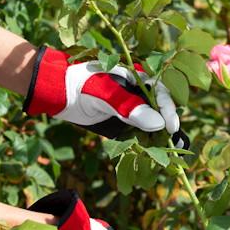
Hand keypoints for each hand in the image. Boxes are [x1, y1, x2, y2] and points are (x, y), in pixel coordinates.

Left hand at [23, 46, 187, 147]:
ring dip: (157, 136)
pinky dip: (143, 142)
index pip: (160, 92)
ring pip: (149, 122)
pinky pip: (135, 131)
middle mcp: (134, 92)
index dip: (168, 109)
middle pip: (158, 108)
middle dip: (167, 124)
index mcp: (135, 78)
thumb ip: (130, 107)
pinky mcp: (119, 120)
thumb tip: (158, 123)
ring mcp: (127, 107)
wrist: (55, 94)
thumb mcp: (104, 95)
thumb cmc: (79, 86)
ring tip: (166, 151)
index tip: (171, 127)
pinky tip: (149, 152)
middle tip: (174, 142)